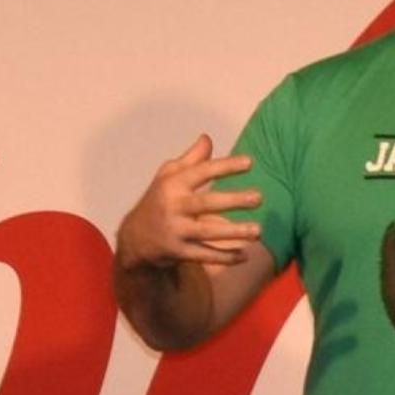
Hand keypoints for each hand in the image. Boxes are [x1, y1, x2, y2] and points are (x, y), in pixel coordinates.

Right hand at [115, 134, 263, 269]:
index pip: (202, 172)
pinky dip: (224, 257)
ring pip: (207, 232)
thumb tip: (208, 138)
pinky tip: (245, 255)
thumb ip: (191, 159)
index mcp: (173, 184)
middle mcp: (172, 206)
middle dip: (233, 200)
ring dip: (234, 232)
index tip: (250, 162)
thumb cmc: (159, 200)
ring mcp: (175, 230)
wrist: (135, 238)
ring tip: (258, 230)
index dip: (225, 166)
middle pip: (206, 202)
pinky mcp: (177, 252)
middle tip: (259, 197)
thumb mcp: (168, 176)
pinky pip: (204, 255)